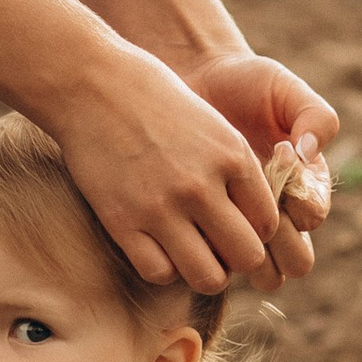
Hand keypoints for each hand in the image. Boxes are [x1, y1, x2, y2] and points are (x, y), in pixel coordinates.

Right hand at [46, 33, 314, 293]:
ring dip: (205, 272)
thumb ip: (237, 168)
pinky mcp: (122, 221)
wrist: (92, 83)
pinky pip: (160, 273)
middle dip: (237, 258)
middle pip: (248, 257)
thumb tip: (254, 218)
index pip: (269, 224)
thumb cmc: (155, 99)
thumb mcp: (212, 124)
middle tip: (218, 246)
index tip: (237, 223)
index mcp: (233, 156)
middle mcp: (202, 185)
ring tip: (192, 254)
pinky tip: (158, 248)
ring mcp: (161, 206)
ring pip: (208, 277)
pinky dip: (164, 269)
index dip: (256, 232)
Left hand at [177, 49, 340, 286]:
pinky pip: (215, 264)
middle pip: (294, 262)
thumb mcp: (284, 88)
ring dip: (246, 256)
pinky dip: (209, 251)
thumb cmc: (244, 84)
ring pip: (261, 275)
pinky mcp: (207, 232)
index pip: (314, 218)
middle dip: (279, 242)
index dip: (300, 200)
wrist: (191, 85)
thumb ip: (314, 115)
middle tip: (251, 204)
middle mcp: (280, 216)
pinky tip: (191, 217)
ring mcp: (242, 229)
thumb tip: (310, 156)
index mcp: (306, 187)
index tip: (279, 157)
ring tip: (220, 214)